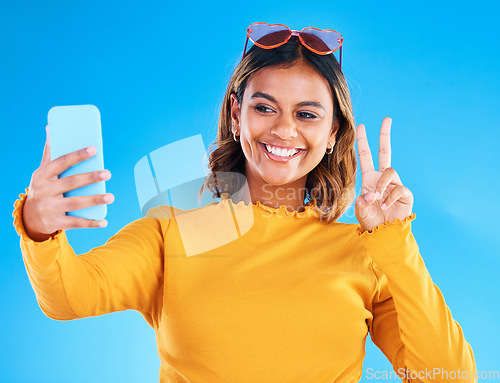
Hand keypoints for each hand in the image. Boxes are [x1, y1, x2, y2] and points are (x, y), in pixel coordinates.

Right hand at [22, 125, 114, 240]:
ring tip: (111, 196)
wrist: (29, 217)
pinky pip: (76, 223)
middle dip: (90, 177)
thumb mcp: (42, 171)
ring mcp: (50, 208)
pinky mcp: (56, 222)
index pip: (61, 162)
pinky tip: (104, 221)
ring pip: (75, 204)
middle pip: (70, 183)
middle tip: (108, 173)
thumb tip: (52, 127)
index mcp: (42, 175)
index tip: (94, 149)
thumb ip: (50, 152)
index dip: (78, 155)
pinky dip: (91, 223)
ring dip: (94, 200)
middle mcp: (45, 191)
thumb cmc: (42, 187)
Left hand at [354, 117, 412, 231]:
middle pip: (384, 152)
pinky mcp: (405, 193)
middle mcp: (382, 178)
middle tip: (386, 119)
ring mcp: (394, 184)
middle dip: (384, 135)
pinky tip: (385, 206)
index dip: (363, 141)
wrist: (383, 233)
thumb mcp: (360, 211)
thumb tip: (373, 194)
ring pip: (389, 171)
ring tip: (377, 199)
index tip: (361, 126)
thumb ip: (362, 201)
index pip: (365, 156)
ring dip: (381, 184)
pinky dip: (389, 197)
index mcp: (369, 178)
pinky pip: (399, 188)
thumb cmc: (370, 221)